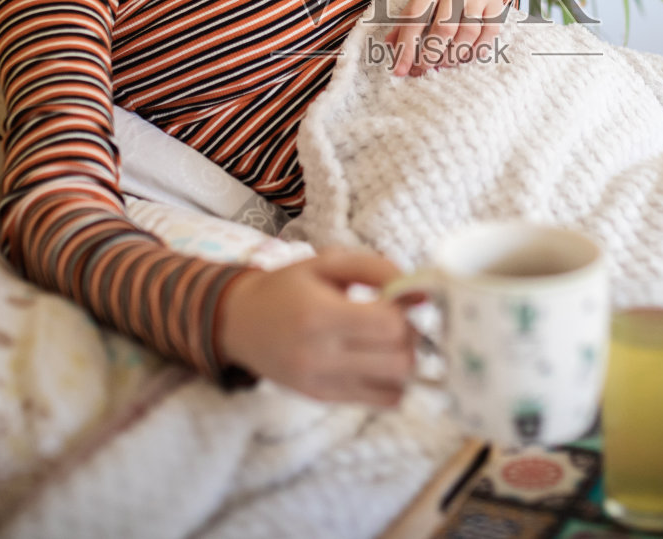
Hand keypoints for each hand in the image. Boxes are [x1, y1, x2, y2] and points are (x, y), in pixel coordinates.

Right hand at [217, 249, 414, 405]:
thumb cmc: (288, 287)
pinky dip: (392, 382)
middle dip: (408, 337)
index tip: (391, 299)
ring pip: (397, 385)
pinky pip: (383, 401)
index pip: (390, 325)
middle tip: (394, 321)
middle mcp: (320, 356)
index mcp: (319, 315)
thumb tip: (423, 292)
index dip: (402, 310)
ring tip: (385, 342)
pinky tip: (376, 361)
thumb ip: (378, 268)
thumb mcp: (327, 262)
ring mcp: (322, 383)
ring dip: (403, 361)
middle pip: (400, 360)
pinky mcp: (323, 399)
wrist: (239, 323)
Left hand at [385, 0, 506, 76]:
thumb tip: (390, 45)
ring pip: (468, 33)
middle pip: (444, 28)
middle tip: (424, 68)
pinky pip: (489, 33)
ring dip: (454, 55)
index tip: (400, 70)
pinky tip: (465, 56)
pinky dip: (476, 50)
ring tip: (444, 62)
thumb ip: (407, 17)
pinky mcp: (496, 3)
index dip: (406, 47)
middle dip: (431, 55)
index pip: (415, 18)